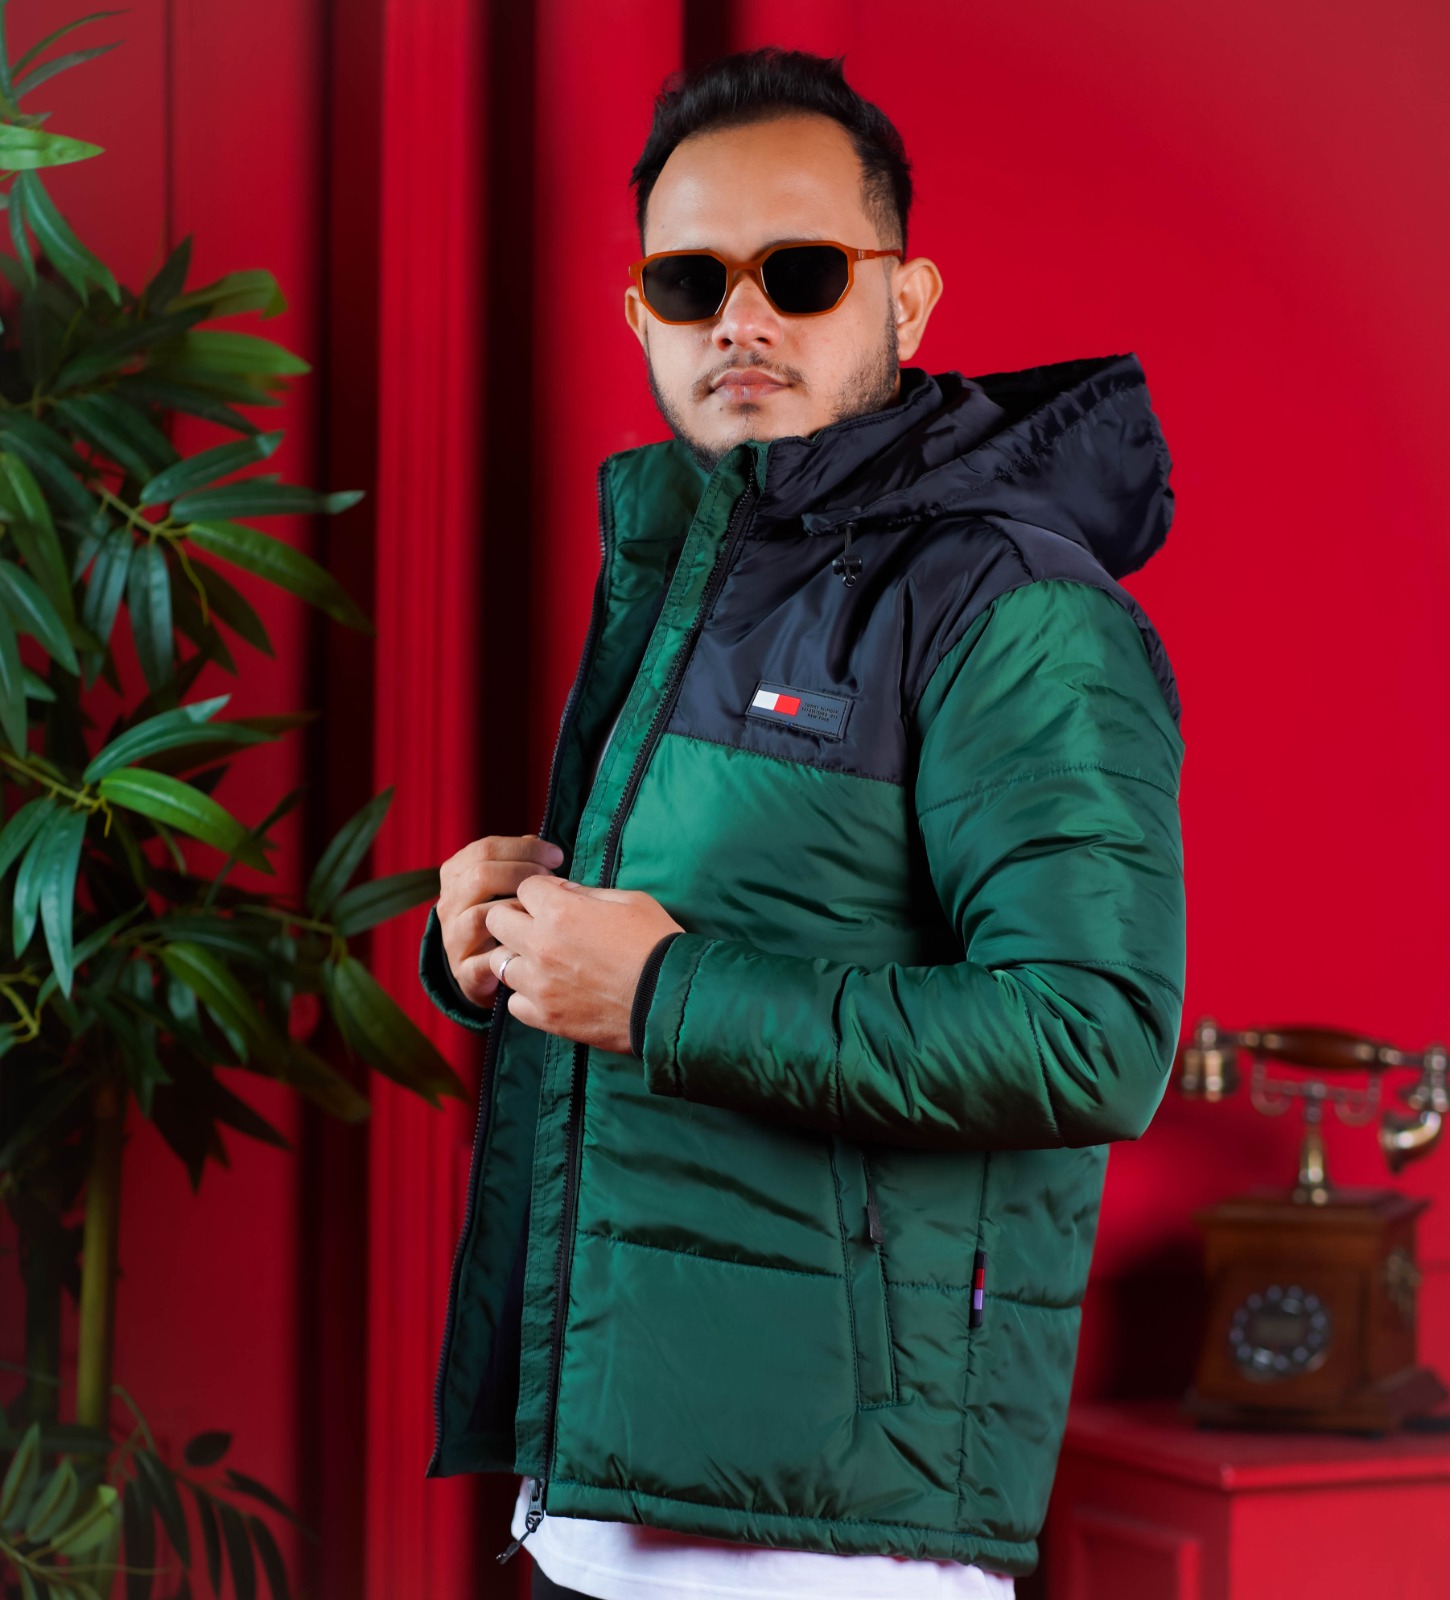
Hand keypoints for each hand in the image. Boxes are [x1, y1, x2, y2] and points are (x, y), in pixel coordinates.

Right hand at [437, 834, 564, 1006]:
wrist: (479, 968)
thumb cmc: (501, 914)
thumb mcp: (503, 882)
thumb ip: (518, 860)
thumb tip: (542, 845)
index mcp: (455, 874)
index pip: (485, 849)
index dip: (525, 848)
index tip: (557, 856)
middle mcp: (448, 903)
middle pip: (481, 876)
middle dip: (524, 873)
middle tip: (551, 881)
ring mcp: (453, 937)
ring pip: (482, 915)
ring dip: (519, 909)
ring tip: (544, 910)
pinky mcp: (463, 970)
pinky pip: (489, 956)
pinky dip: (515, 948)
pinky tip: (537, 942)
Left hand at [483, 876, 683, 1053]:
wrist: (672, 1000)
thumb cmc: (657, 944)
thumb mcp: (631, 901)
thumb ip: (589, 894)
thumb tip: (565, 893)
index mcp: (560, 911)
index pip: (525, 886)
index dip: (543, 890)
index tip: (559, 899)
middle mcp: (540, 945)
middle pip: (497, 919)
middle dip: (515, 916)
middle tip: (539, 925)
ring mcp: (539, 984)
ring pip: (499, 962)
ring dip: (517, 957)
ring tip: (543, 961)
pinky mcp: (546, 1017)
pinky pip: (514, 1002)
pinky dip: (526, 995)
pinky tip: (548, 990)